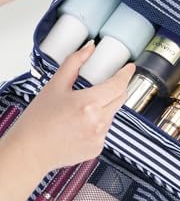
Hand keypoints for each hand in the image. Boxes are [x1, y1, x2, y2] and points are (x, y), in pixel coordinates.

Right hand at [3, 41, 134, 174]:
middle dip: (116, 88)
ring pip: (112, 113)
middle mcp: (98, 121)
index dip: (126, 74)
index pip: (118, 85)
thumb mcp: (55, 85)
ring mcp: (99, 136)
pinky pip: (105, 129)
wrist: (29, 152)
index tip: (129, 68)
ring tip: (81, 109)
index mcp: (89, 103)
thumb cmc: (37, 121)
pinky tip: (79, 125)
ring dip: (105, 106)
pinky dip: (98, 123)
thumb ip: (74, 62)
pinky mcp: (97, 148)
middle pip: (120, 98)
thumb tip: (90, 48)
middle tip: (106, 83)